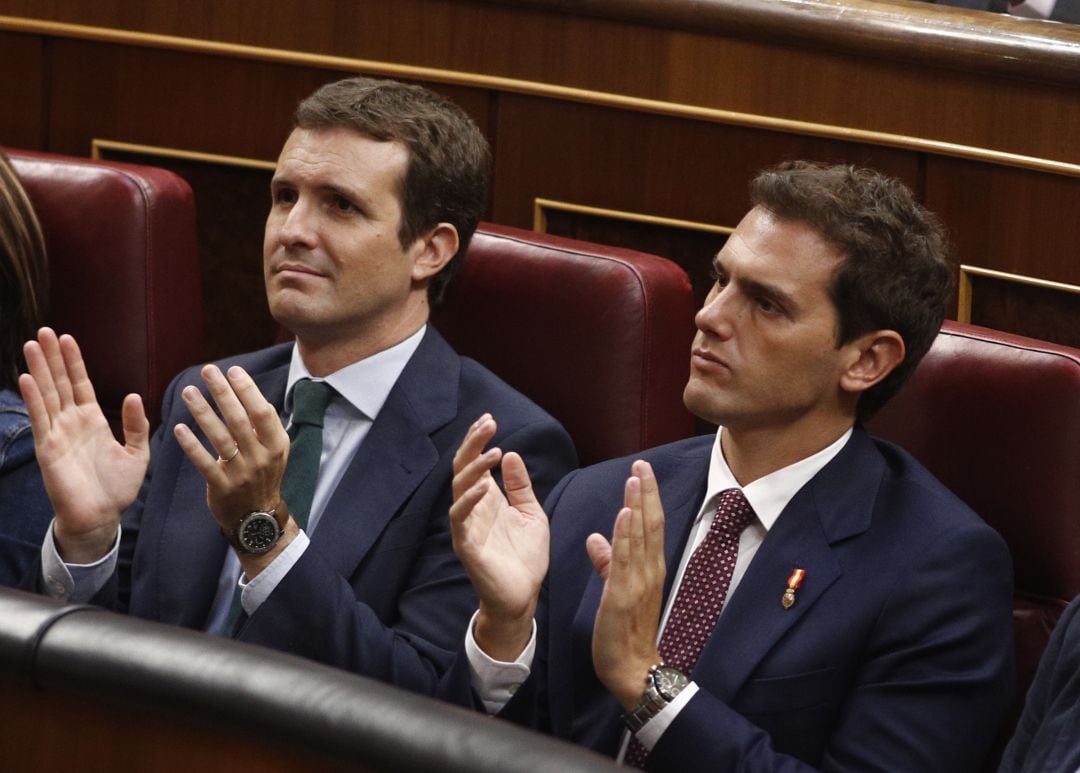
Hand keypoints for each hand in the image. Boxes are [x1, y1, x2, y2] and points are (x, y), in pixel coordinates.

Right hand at [18, 328, 149, 562]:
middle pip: (59, 383)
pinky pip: (40, 419)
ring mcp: (58, 434)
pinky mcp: (48, 448)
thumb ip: (136, 424)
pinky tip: (26, 378)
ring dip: (39, 370)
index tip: (67, 338)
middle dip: (52, 357)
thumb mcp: (137, 452)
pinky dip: (34, 398)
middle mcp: (72, 423)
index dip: (73, 362)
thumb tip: (134, 395)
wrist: (101, 517)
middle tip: (43, 331)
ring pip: (47, 395)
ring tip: (32, 345)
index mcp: (92, 420)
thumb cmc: (118, 488)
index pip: (80, 384)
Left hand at [172, 365, 289, 538]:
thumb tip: (252, 392)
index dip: (248, 390)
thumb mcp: (275, 450)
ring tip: (189, 392)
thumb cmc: (264, 474)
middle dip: (223, 393)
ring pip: (220, 438)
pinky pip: (204, 463)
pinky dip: (192, 445)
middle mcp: (261, 457)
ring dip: (203, 413)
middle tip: (208, 371)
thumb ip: (266, 425)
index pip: (262, 412)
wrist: (257, 517)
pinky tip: (179, 428)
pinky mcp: (222, 487)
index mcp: (276, 444)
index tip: (233, 370)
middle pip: (239, 420)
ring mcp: (241, 473)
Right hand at [450, 413, 547, 659]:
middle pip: (462, 469)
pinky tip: (484, 487)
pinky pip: (460, 519)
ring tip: (493, 450)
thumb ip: (520, 486)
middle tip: (489, 423)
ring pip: (459, 489)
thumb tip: (512, 455)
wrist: (523, 595)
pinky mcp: (466, 546)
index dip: (478, 440)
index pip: (474, 462)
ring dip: (473, 468)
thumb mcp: (530, 513)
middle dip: (473, 444)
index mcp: (486, 499)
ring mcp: (466, 527)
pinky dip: (469, 501)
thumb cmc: (525, 556)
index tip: (490, 419)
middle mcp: (472, 509)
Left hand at [588, 460, 664, 709]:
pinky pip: (624, 560)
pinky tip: (624, 514)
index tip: (642, 471)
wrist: (631, 668)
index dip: (647, 497)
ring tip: (635, 478)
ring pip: (640, 536)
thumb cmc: (625, 631)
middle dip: (646, 492)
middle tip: (643, 463)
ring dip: (637, 505)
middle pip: (650, 524)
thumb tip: (596, 538)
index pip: (650, 525)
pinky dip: (625, 535)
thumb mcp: (615, 590)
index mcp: (648, 569)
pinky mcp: (622, 595)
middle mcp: (649, 571)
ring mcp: (638, 582)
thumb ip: (608, 563)